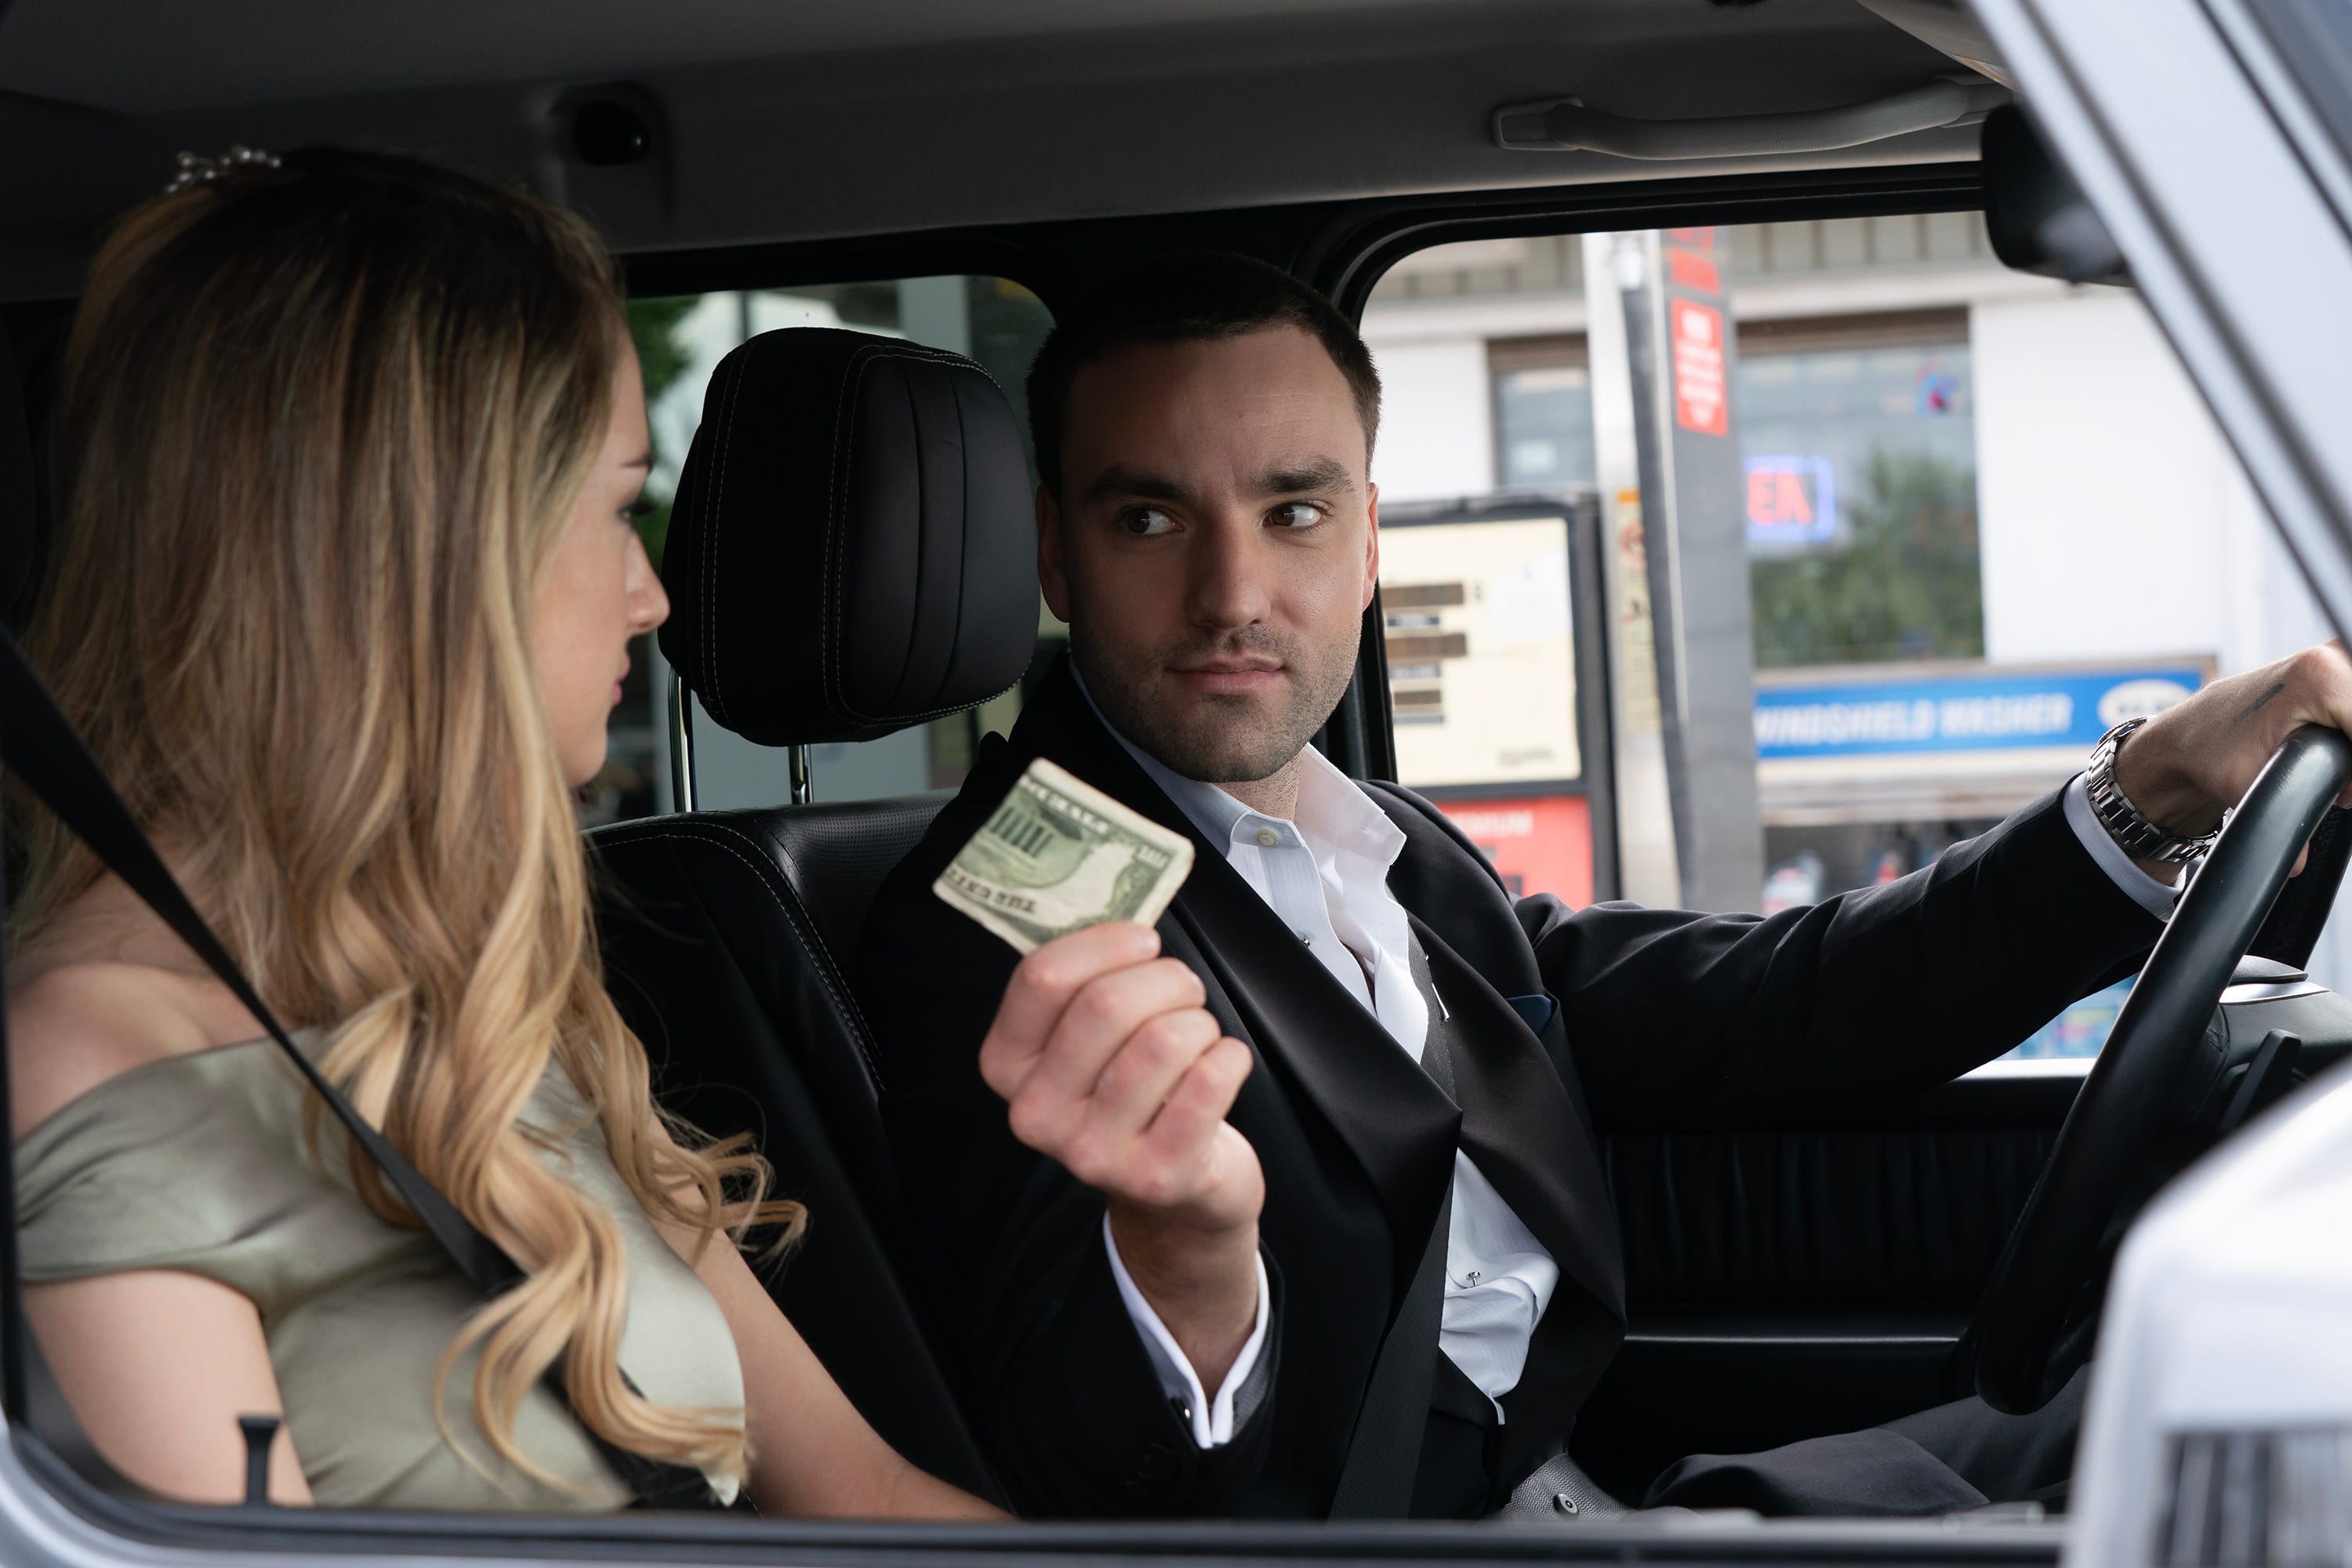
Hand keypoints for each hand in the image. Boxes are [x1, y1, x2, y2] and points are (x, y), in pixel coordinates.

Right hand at [978, 922, 1264, 1387]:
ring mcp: (1093, 1154)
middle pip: (1106, 1004)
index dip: (1104, 942)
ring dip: (1199, 1020)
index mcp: (1008, 1067)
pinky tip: (1222, 1067)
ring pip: (1163, 1040)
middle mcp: (1037, 1115)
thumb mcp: (1088, 1042)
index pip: (1042, 977)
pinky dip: (1229, 1058)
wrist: (1177, 1192)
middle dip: (1166, 979)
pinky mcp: (1157, 1175)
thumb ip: (1086, 981)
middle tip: (1184, 990)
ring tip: (1200, 1035)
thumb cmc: (1136, 1092)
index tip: (1143, 942)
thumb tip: (1124, 906)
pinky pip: (1208, 1082)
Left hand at [2115, 642, 2351, 868]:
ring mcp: (2337, 654)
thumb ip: (2281, 819)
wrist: (2190, 733)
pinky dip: (2347, 729)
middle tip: (2337, 785)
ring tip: (2331, 766)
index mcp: (2319, 676)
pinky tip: (2332, 746)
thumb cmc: (2211, 754)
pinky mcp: (2338, 663)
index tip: (2344, 794)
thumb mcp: (2245, 786)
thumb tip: (2300, 865)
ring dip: (2349, 744)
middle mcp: (2332, 655)